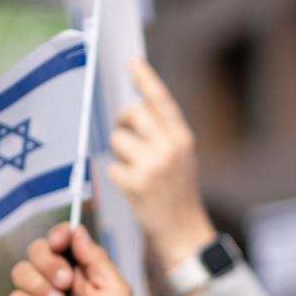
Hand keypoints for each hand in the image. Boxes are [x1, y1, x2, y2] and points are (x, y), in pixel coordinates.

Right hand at [9, 224, 138, 295]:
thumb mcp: (114, 287)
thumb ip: (94, 256)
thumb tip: (75, 229)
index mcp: (80, 270)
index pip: (60, 241)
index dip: (57, 235)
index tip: (60, 239)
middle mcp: (58, 281)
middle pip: (35, 250)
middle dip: (47, 262)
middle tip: (65, 282)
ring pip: (20, 272)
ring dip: (39, 285)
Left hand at [109, 60, 215, 270]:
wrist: (184, 231)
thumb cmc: (178, 192)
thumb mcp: (182, 157)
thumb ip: (164, 133)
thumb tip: (136, 108)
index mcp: (182, 138)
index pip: (161, 100)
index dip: (145, 79)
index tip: (132, 64)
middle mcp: (170, 147)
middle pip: (133, 113)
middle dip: (123, 121)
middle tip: (126, 133)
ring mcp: (153, 165)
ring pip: (118, 140)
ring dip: (119, 153)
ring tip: (133, 168)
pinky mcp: (136, 184)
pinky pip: (112, 167)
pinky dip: (117, 176)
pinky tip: (131, 187)